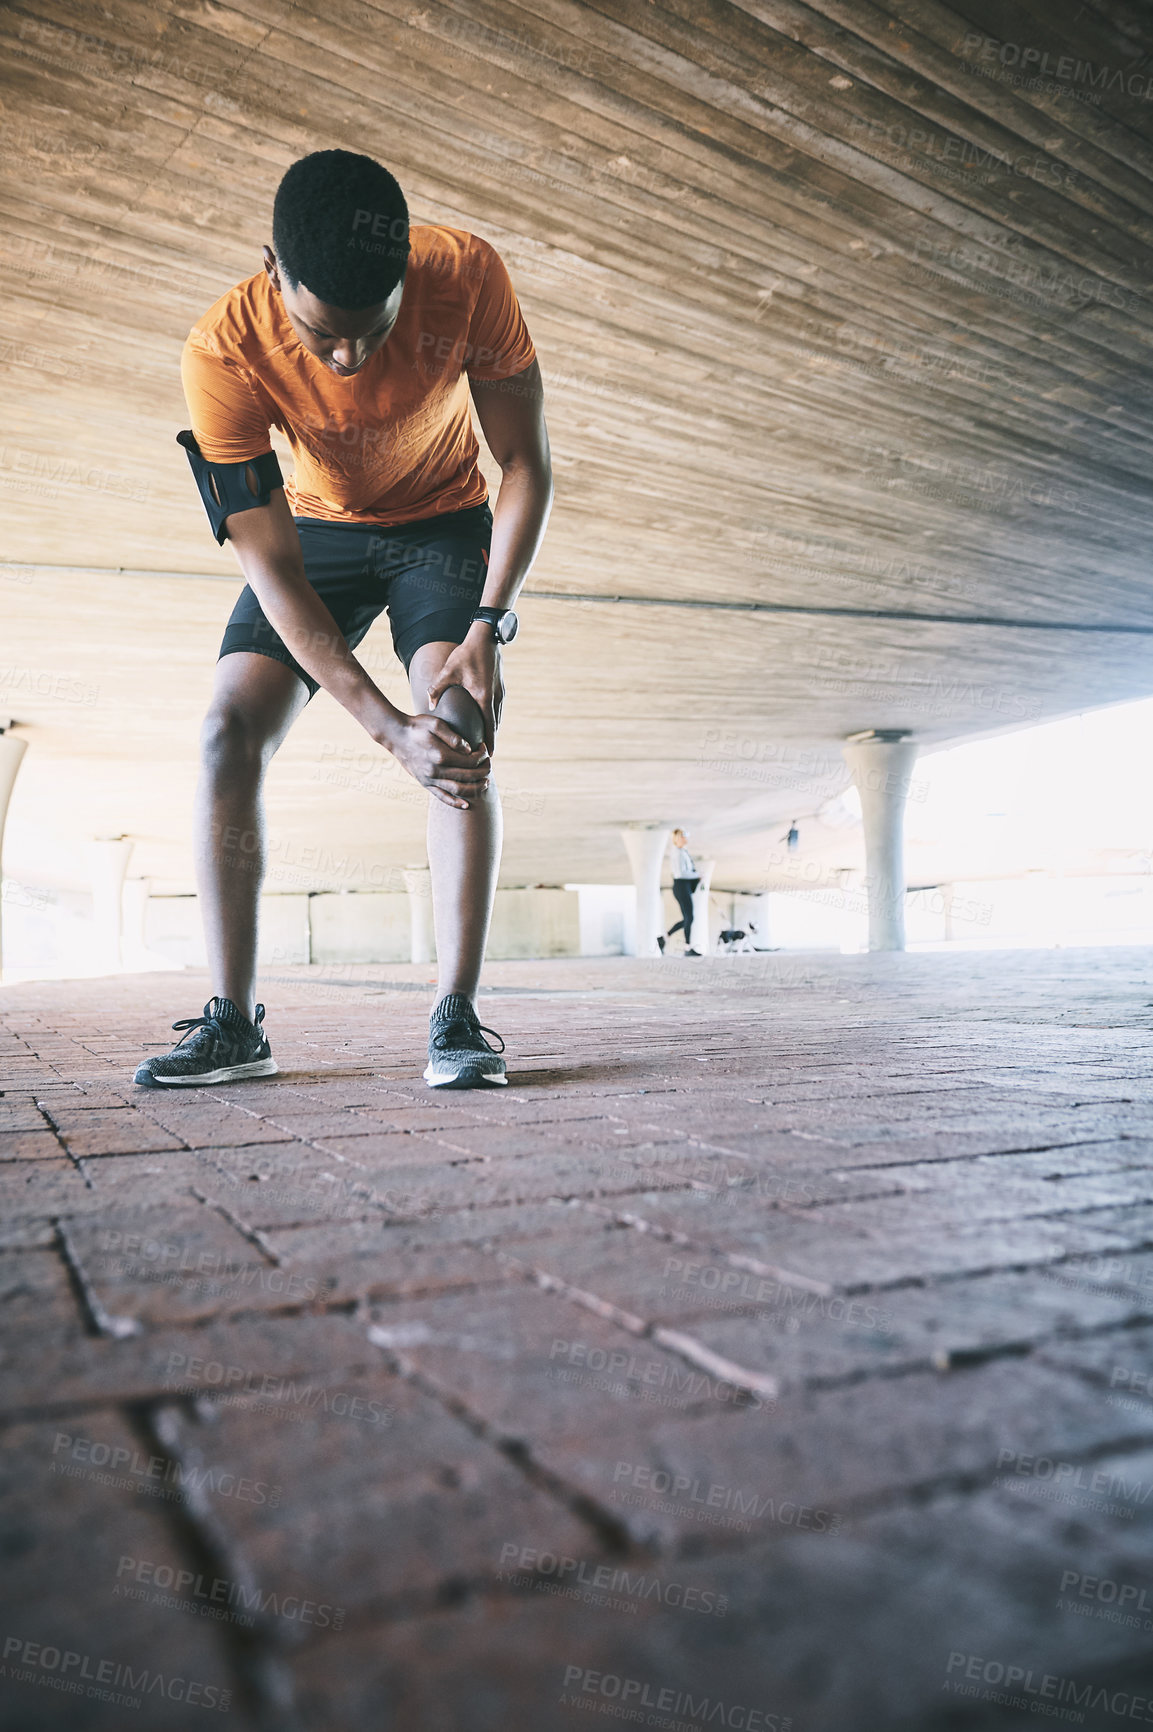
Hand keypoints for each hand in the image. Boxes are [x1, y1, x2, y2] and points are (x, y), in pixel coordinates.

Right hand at [385, 713, 490, 809]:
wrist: (395, 735)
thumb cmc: (417, 726)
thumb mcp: (435, 724)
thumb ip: (453, 737)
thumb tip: (469, 750)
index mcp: (440, 755)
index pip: (469, 760)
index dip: (481, 755)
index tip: (484, 748)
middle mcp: (435, 770)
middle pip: (467, 776)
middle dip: (483, 771)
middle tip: (489, 765)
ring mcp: (430, 779)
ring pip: (458, 790)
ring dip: (475, 788)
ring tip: (485, 783)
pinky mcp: (425, 783)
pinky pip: (442, 797)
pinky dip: (455, 803)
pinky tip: (467, 805)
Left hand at [426, 626, 502, 754]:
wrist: (486, 637)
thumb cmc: (467, 653)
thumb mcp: (449, 670)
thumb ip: (437, 688)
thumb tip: (429, 704)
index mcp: (483, 696)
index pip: (489, 726)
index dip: (489, 742)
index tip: (489, 755)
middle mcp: (495, 696)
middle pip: (495, 724)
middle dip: (491, 740)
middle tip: (485, 755)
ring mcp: (500, 691)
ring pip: (498, 716)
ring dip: (494, 729)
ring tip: (487, 742)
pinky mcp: (500, 686)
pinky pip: (498, 707)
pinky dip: (494, 718)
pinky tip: (488, 722)